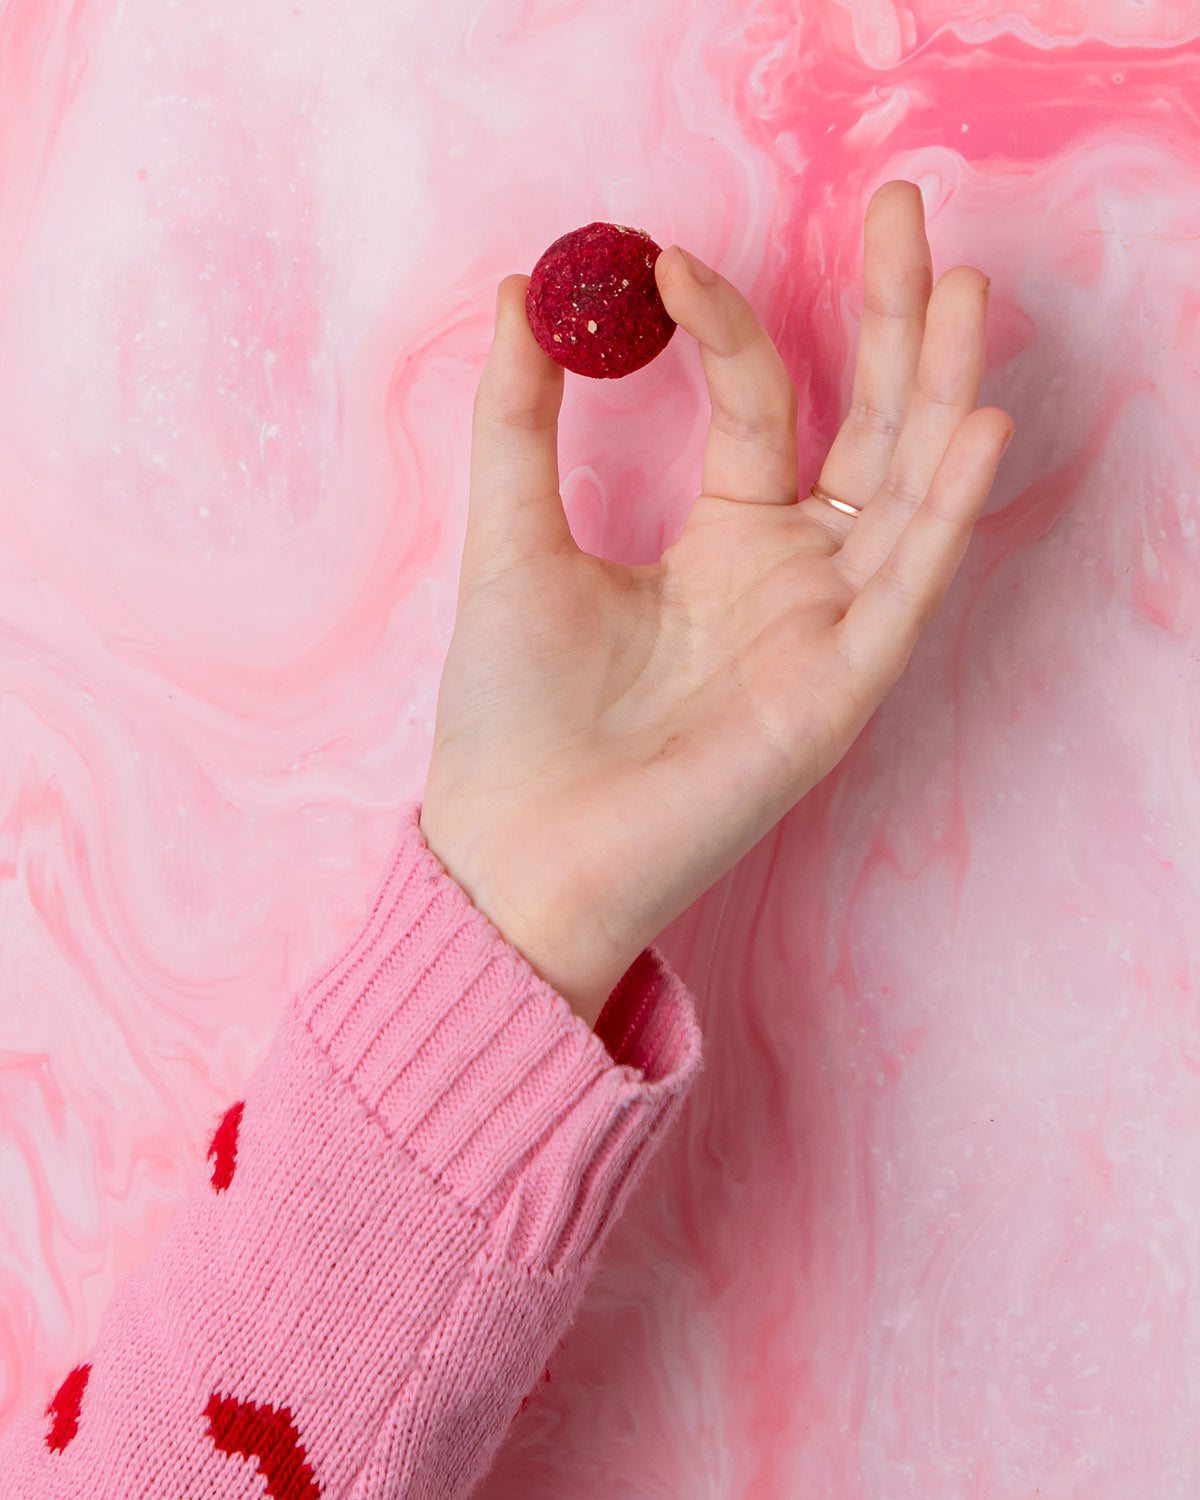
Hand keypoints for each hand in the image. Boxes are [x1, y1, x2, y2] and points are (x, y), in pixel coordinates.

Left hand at [419, 180, 1013, 1026]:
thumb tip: (522, 288)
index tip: (664, 261)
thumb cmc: (512, 709)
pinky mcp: (837, 692)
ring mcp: (821, 631)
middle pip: (867, 429)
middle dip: (889, 322)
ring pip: (904, 493)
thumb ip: (521, 417)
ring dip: (937, 392)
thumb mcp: (513, 537)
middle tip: (900, 208)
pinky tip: (972, 425)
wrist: (512, 841)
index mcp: (724, 541)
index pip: (761, 406)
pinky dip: (944, 511)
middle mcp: (789, 578)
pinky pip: (905, 590)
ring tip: (954, 285)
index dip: (728, 326)